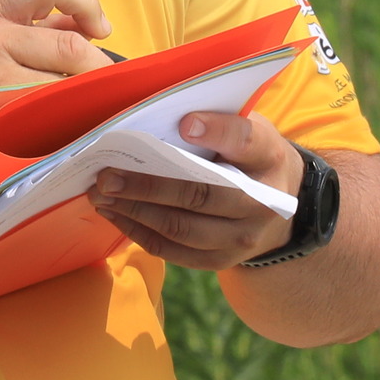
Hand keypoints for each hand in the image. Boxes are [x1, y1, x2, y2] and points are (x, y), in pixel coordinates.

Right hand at [0, 0, 111, 152]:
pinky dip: (67, 119)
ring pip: (65, 83)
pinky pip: (51, 114)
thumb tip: (92, 26)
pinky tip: (63, 126)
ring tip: (81, 108)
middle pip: (70, 46)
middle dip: (98, 69)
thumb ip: (42, 29)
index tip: (100, 29)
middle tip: (106, 86)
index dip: (85, 0)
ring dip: (83, 98)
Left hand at [91, 110, 305, 269]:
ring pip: (181, 228)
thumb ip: (216, 121)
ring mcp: (243, 238)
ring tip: (101, 196)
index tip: (184, 123)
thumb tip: (164, 119)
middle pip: (200, 195)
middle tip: (107, 176)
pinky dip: (139, 232)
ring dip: (134, 212)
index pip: (245, 141)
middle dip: (147, 186)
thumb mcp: (247, 126)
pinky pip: (173, 251)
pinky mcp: (222, 260)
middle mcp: (263, 202)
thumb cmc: (248, 155)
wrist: (279, 205)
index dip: (216, 131)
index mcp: (268, 156)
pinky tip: (115, 214)